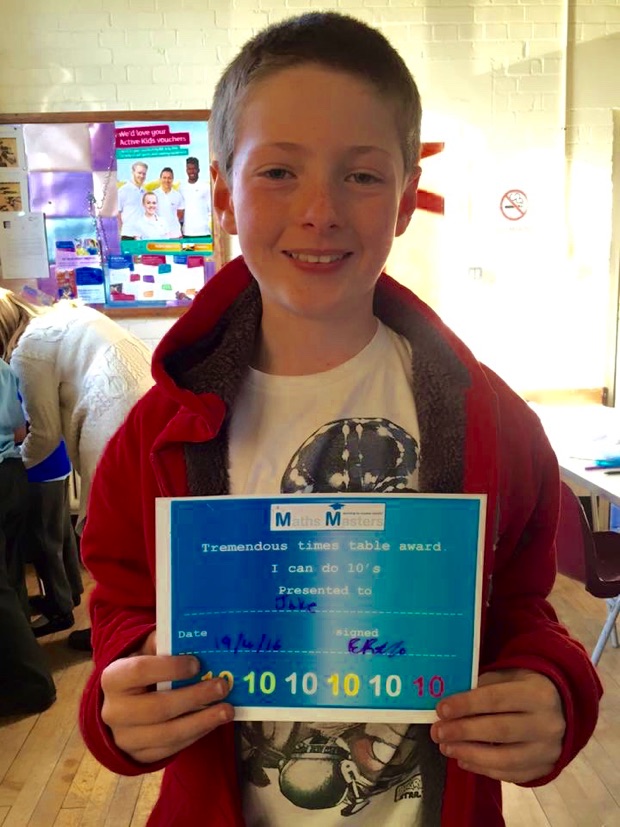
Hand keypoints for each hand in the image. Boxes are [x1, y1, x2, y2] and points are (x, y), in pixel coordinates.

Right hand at [100, 631, 233, 763]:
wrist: (121, 708)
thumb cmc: (139, 674)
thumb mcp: (143, 653)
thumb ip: (160, 644)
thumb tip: (185, 639)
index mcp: (113, 678)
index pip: (140, 671)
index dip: (170, 668)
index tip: (197, 664)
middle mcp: (114, 711)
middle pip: (157, 708)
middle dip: (194, 697)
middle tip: (222, 687)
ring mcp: (125, 738)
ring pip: (167, 734)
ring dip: (202, 722)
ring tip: (227, 710)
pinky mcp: (139, 756)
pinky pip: (171, 749)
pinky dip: (195, 735)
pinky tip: (213, 722)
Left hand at [430, 668, 564, 782]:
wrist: (561, 708)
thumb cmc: (524, 687)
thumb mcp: (508, 676)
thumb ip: (482, 686)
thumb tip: (449, 702)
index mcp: (537, 694)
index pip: (496, 699)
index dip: (466, 705)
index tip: (441, 710)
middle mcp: (547, 724)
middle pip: (500, 730)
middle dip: (464, 732)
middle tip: (437, 732)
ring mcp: (548, 750)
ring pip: (505, 758)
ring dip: (470, 754)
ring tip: (446, 748)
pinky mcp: (545, 769)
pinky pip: (511, 774)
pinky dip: (484, 769)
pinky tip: (463, 760)